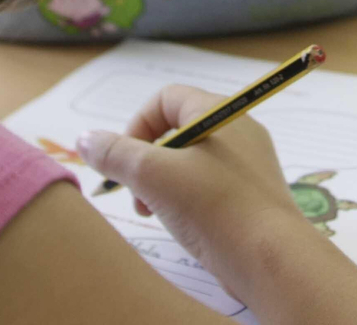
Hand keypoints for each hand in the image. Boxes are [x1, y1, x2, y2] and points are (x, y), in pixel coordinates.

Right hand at [76, 86, 307, 281]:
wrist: (271, 258)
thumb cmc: (214, 207)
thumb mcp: (154, 176)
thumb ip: (116, 154)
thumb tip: (85, 139)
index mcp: (218, 111)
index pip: (165, 98)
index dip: (137, 125)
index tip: (125, 161)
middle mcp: (237, 129)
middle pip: (175, 131)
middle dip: (145, 161)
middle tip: (137, 195)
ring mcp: (248, 162)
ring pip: (190, 161)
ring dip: (161, 183)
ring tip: (154, 212)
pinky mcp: (251, 193)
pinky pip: (209, 185)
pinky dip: (186, 199)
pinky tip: (182, 225)